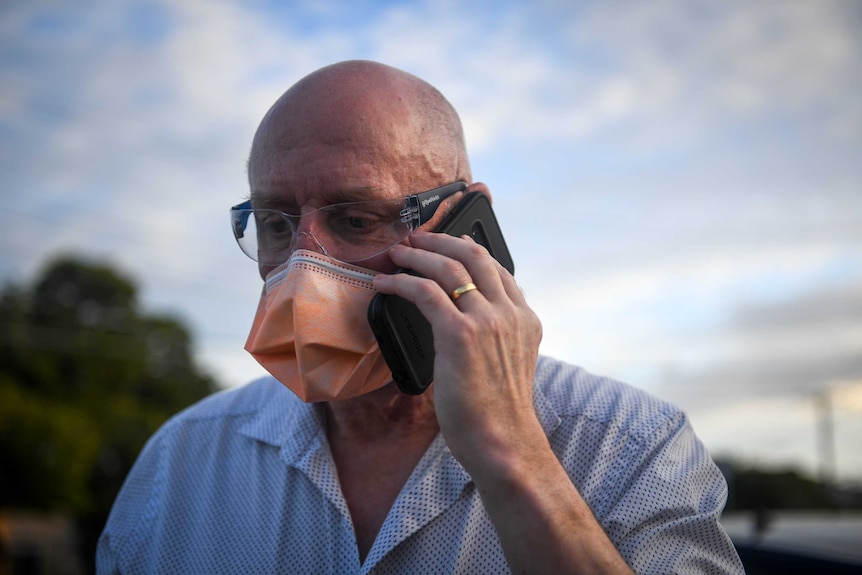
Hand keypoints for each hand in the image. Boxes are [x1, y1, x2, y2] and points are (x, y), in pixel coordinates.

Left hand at [373, 229, 543, 466]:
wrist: (503, 443)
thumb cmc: (498, 415)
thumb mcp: (507, 366)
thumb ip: (495, 339)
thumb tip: (463, 325)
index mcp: (525, 320)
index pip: (498, 269)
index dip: (468, 249)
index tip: (448, 243)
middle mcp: (510, 313)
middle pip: (474, 256)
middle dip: (440, 241)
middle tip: (415, 240)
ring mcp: (487, 321)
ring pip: (448, 267)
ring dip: (417, 255)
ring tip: (396, 254)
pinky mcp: (460, 333)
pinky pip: (425, 292)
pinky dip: (401, 282)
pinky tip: (385, 284)